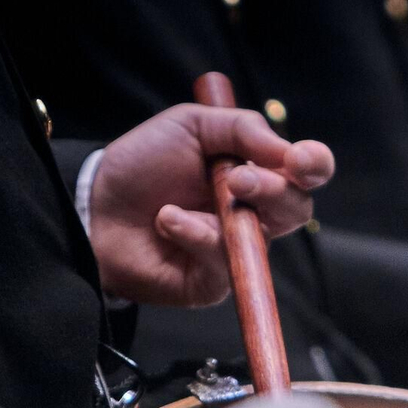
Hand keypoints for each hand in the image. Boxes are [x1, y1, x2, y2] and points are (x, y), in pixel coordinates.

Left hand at [89, 104, 333, 306]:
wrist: (93, 205)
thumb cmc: (142, 165)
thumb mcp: (191, 126)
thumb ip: (242, 128)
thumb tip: (287, 149)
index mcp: (256, 172)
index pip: (305, 172)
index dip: (313, 165)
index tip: (299, 160)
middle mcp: (253, 213)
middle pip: (297, 210)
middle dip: (274, 191)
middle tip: (238, 179)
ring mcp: (235, 249)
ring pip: (262, 239)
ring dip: (231, 215)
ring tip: (187, 202)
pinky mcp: (213, 282)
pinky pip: (223, 264)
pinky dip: (194, 236)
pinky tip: (166, 221)